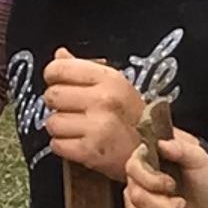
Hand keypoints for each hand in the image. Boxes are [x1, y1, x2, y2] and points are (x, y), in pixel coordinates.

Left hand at [42, 52, 151, 181]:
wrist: (155, 153)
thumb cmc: (133, 118)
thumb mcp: (116, 85)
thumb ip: (85, 69)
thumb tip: (60, 55)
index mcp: (109, 78)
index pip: (59, 68)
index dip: (53, 76)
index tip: (58, 83)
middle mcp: (103, 100)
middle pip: (52, 95)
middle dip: (57, 104)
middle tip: (72, 110)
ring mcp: (97, 126)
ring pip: (52, 122)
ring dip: (60, 128)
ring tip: (77, 129)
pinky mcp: (90, 152)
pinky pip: (57, 145)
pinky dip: (63, 146)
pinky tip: (78, 143)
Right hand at [124, 128, 207, 207]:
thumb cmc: (205, 179)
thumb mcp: (198, 159)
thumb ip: (181, 149)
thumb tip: (162, 144)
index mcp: (146, 163)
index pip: (132, 169)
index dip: (151, 181)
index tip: (172, 185)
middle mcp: (137, 183)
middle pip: (137, 199)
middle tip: (183, 206)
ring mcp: (136, 205)